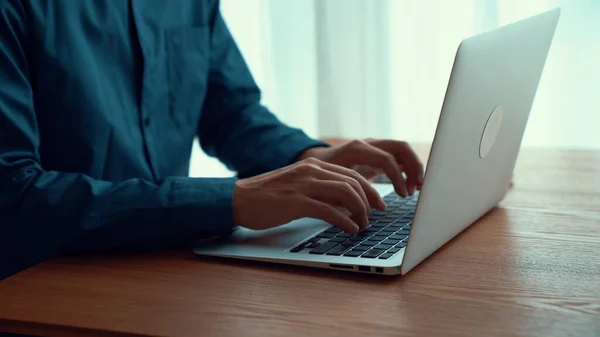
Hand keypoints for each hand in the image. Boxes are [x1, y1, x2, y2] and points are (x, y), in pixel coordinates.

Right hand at [233, 157, 386, 232]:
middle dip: (370, 200)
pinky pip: (329, 210)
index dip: (369, 189)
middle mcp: (311, 171)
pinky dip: (345, 221)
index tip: (378, 203)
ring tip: (363, 224)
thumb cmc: (267, 197)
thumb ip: (319, 189)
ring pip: (345, 193)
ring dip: (359, 211)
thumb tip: (345, 204)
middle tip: (376, 215)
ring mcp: (304, 186)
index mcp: (313, 166)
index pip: (351, 174)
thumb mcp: (297, 186)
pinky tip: (350, 229)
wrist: (238, 199)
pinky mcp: (296, 203)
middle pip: (353, 182)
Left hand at [298, 139, 424, 196]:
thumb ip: (348, 197)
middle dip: (414, 167)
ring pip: (403, 150)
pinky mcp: (378, 154)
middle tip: (418, 189)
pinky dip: (408, 170)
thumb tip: (370, 212)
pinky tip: (409, 187)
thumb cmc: (321, 177)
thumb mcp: (331, 187)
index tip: (403, 195)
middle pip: (401, 147)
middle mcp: (368, 144)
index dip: (398, 177)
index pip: (386, 158)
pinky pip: (399, 157)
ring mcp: (375, 147)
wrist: (314, 163)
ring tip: (416, 189)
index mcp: (356, 149)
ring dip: (414, 168)